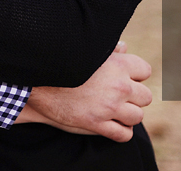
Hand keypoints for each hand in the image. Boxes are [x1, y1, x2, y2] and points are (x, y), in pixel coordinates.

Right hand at [18, 42, 151, 141]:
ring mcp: (109, 107)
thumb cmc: (61, 62)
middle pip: (145, 96)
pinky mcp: (97, 124)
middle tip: (117, 94)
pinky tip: (111, 123)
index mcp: (118, 64)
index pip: (145, 71)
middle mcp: (118, 86)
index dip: (134, 74)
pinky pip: (124, 134)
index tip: (123, 76)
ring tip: (114, 109)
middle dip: (133, 96)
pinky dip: (121, 130)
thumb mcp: (86, 51)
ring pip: (137, 116)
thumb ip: (109, 51)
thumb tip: (124, 47)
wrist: (35, 81)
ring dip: (128, 114)